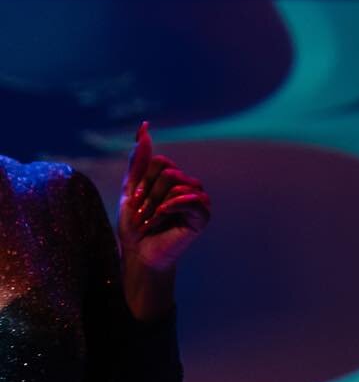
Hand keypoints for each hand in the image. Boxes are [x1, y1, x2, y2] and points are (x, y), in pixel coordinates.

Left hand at [117, 122, 211, 276]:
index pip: (160, 162)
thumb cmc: (134, 225)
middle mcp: (189, 185)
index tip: (135, 202)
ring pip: (177, 185)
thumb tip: (143, 127)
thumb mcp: (131, 188)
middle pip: (168, 173)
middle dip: (149, 196)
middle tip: (144, 215)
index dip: (142, 183)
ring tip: (152, 221)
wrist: (139, 254)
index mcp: (174, 178)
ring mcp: (198, 199)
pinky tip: (163, 218)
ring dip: (156, 205)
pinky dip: (172, 207)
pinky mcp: (203, 215)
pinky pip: (192, 199)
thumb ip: (139, 160)